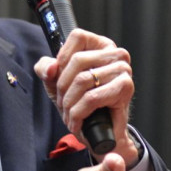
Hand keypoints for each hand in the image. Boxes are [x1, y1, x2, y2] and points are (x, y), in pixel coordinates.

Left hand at [34, 29, 139, 166]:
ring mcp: (123, 69)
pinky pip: (92, 98)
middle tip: (64, 104)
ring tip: (70, 115)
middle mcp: (116, 54)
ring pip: (83, 80)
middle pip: (77, 59)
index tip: (60, 78)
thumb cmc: (81, 104)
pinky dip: (78, 113)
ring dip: (69, 103)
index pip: (78, 36)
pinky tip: (77, 122)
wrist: (100, 134)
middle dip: (63, 87)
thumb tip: (51, 68)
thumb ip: (45, 68)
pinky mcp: (125, 87)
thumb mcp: (56, 82)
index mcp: (101, 46)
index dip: (62, 58)